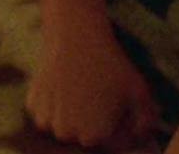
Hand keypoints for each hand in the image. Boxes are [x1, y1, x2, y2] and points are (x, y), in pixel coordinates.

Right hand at [26, 17, 162, 150]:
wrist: (75, 36)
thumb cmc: (110, 65)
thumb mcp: (139, 91)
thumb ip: (146, 120)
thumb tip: (143, 135)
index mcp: (93, 136)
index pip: (113, 142)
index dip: (123, 125)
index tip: (126, 106)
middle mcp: (66, 134)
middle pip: (88, 134)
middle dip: (99, 121)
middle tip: (106, 94)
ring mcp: (45, 121)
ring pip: (67, 123)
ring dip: (77, 113)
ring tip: (88, 86)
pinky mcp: (32, 105)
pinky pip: (50, 111)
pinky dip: (58, 102)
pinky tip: (68, 82)